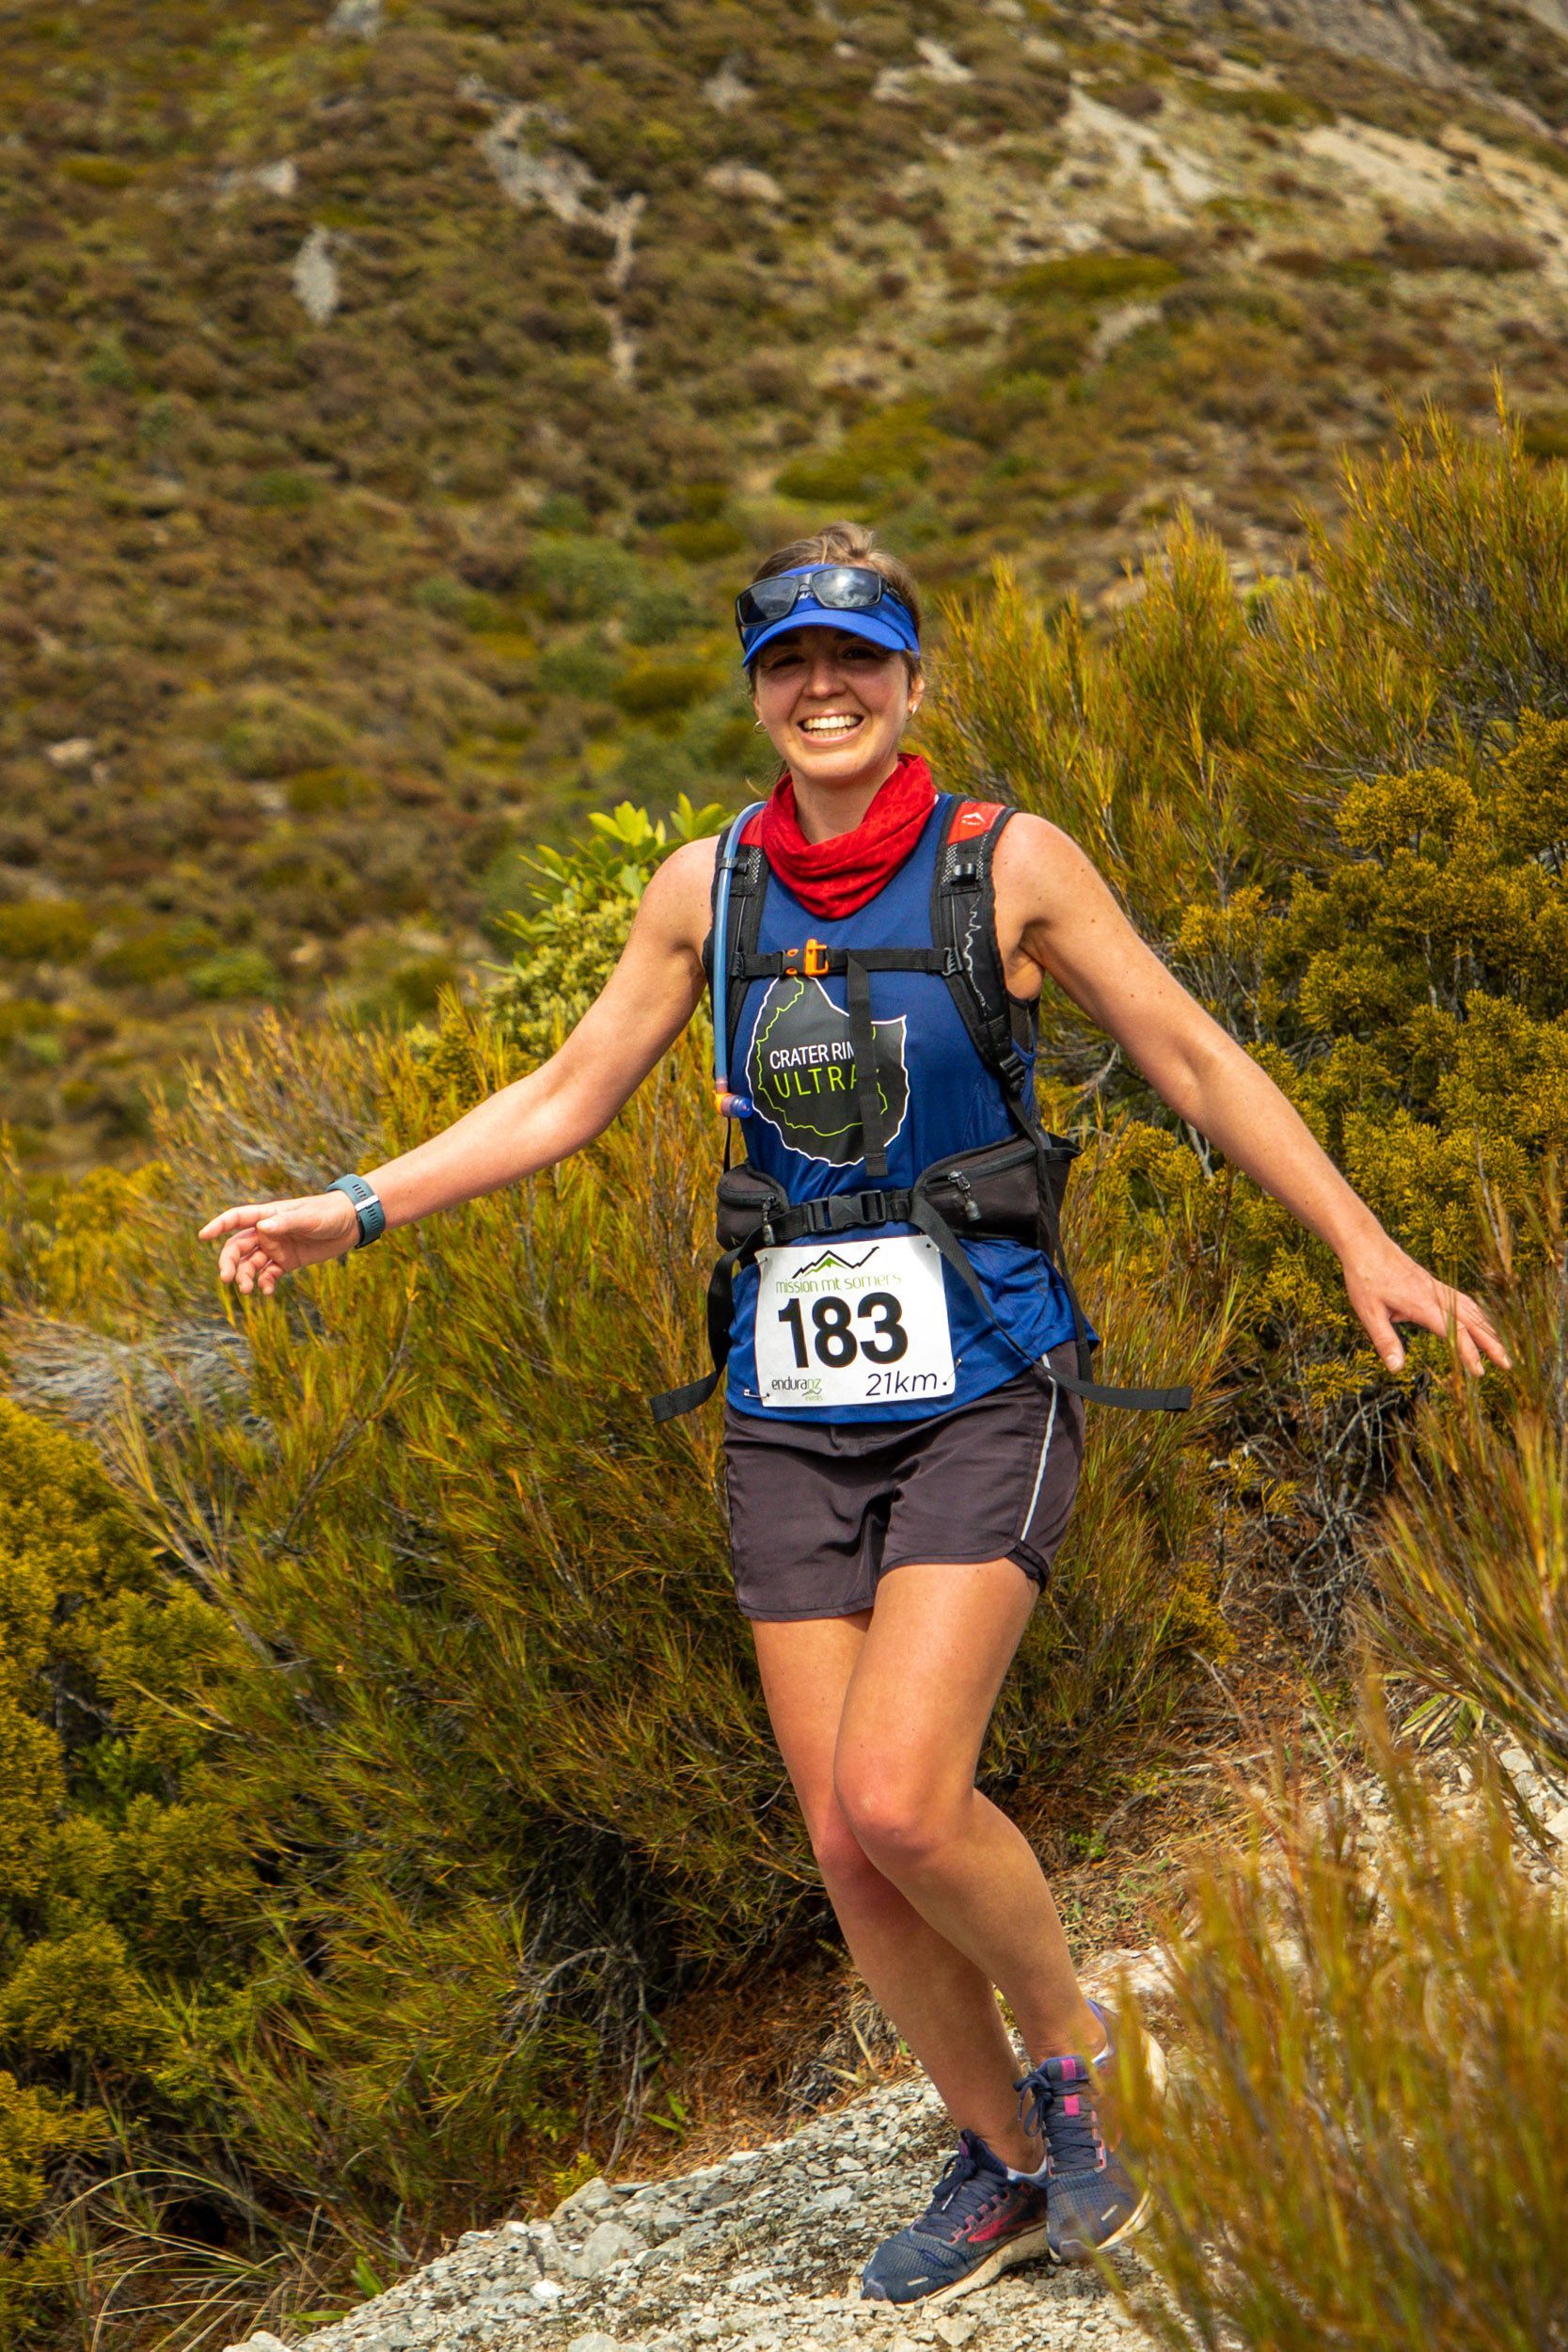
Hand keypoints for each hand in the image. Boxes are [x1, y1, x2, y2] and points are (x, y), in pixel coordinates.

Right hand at [199, 1191, 360, 1294]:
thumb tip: (261, 1227)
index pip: (237, 1219)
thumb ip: (285, 1223)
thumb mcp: (308, 1217)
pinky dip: (265, 1283)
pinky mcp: (287, 1262)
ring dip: (245, 1276)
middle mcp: (267, 1232)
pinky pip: (269, 1274)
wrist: (350, 1224)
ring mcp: (276, 1248)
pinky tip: (267, 1291)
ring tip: (248, 1289)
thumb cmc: (327, 1213)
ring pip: (250, 1264)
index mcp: (267, 1215)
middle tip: (227, 1279)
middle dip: (229, 1262)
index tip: (203, 1236)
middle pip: (238, 1247)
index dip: (218, 1226)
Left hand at [1340, 1236, 1510, 1377]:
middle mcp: (1435, 1294)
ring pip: (1471, 1308)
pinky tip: (1481, 1322)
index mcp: (1422, 1304)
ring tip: (1501, 1348)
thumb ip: (1385, 1340)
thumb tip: (1396, 1368)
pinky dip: (1478, 1313)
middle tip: (1507, 1364)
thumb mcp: (1368, 1312)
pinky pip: (1463, 1299)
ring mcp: (1436, 1287)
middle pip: (1472, 1321)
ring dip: (1488, 1328)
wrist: (1365, 1243)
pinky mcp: (1434, 1283)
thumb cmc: (1364, 1277)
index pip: (1455, 1332)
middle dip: (1491, 1343)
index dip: (1469, 1353)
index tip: (1480, 1373)